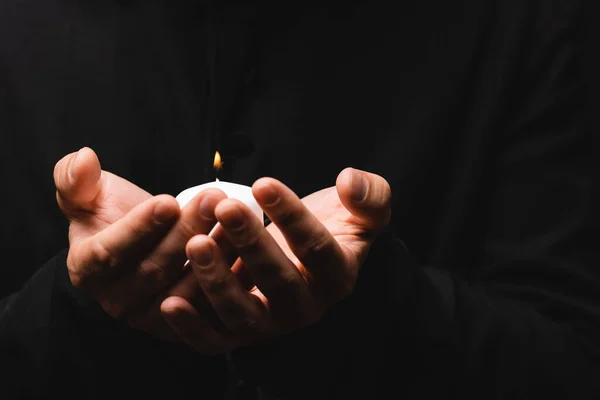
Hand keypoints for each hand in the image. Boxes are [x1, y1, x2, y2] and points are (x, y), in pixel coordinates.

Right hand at [54, 147, 226, 343]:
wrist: (146, 245)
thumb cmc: (114, 216)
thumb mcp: (89, 195)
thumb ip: (75, 179)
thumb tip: (83, 158)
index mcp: (88, 270)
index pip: (110, 253)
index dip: (139, 228)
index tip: (168, 202)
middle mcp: (118, 301)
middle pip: (155, 269)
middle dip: (187, 231)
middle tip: (215, 200)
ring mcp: (154, 317)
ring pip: (188, 288)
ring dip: (216, 254)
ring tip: (238, 219)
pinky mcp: (188, 325)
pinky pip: (213, 305)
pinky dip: (234, 278)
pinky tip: (251, 249)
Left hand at [162, 168, 391, 349]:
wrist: (302, 250)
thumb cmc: (331, 225)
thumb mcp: (363, 209)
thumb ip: (370, 195)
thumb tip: (350, 181)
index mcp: (337, 277)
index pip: (317, 250)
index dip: (291, 217)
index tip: (263, 182)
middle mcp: (305, 308)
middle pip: (278, 281)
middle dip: (251, 243)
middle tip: (225, 207)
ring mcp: (270, 325)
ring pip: (244, 314)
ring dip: (218, 281)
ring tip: (196, 242)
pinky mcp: (238, 334)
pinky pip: (214, 341)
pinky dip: (192, 328)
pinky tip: (170, 302)